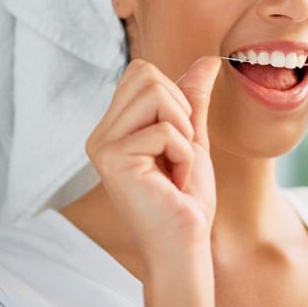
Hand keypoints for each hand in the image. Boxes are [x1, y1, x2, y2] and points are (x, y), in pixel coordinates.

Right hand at [85, 56, 219, 306]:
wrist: (184, 245)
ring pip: (156, 94)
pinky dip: (183, 155)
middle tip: (178, 154)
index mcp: (113, 128)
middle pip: (147, 75)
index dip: (174, 97)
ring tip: (175, 167)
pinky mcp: (113, 159)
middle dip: (179, 111)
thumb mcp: (192, 139)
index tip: (176, 141)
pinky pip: (165, 130)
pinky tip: (172, 182)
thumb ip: (193, 100)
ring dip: (182, 133)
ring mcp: (102, 146)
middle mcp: (100, 135)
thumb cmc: (186, 201)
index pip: (142, 72)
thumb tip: (207, 60)